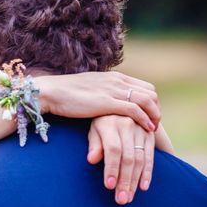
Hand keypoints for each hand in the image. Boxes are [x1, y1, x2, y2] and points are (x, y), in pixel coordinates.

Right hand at [36, 71, 159, 130]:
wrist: (50, 92)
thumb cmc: (65, 94)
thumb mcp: (90, 89)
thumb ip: (102, 92)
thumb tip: (106, 101)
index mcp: (114, 77)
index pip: (145, 87)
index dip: (151, 103)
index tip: (149, 116)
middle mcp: (117, 81)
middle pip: (150, 93)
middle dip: (156, 109)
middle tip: (153, 124)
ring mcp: (112, 90)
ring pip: (147, 100)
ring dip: (154, 116)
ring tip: (152, 129)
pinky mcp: (107, 103)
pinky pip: (135, 110)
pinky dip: (145, 120)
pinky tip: (147, 129)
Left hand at [87, 115, 154, 204]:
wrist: (118, 104)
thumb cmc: (101, 122)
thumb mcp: (93, 129)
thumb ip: (94, 144)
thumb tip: (91, 159)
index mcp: (110, 124)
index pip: (113, 150)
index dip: (111, 168)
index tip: (109, 186)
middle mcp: (127, 126)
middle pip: (128, 158)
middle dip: (125, 181)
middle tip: (121, 200)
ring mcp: (141, 130)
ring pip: (140, 159)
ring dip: (135, 181)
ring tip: (128, 198)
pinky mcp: (150, 135)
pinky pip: (150, 156)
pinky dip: (148, 173)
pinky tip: (143, 187)